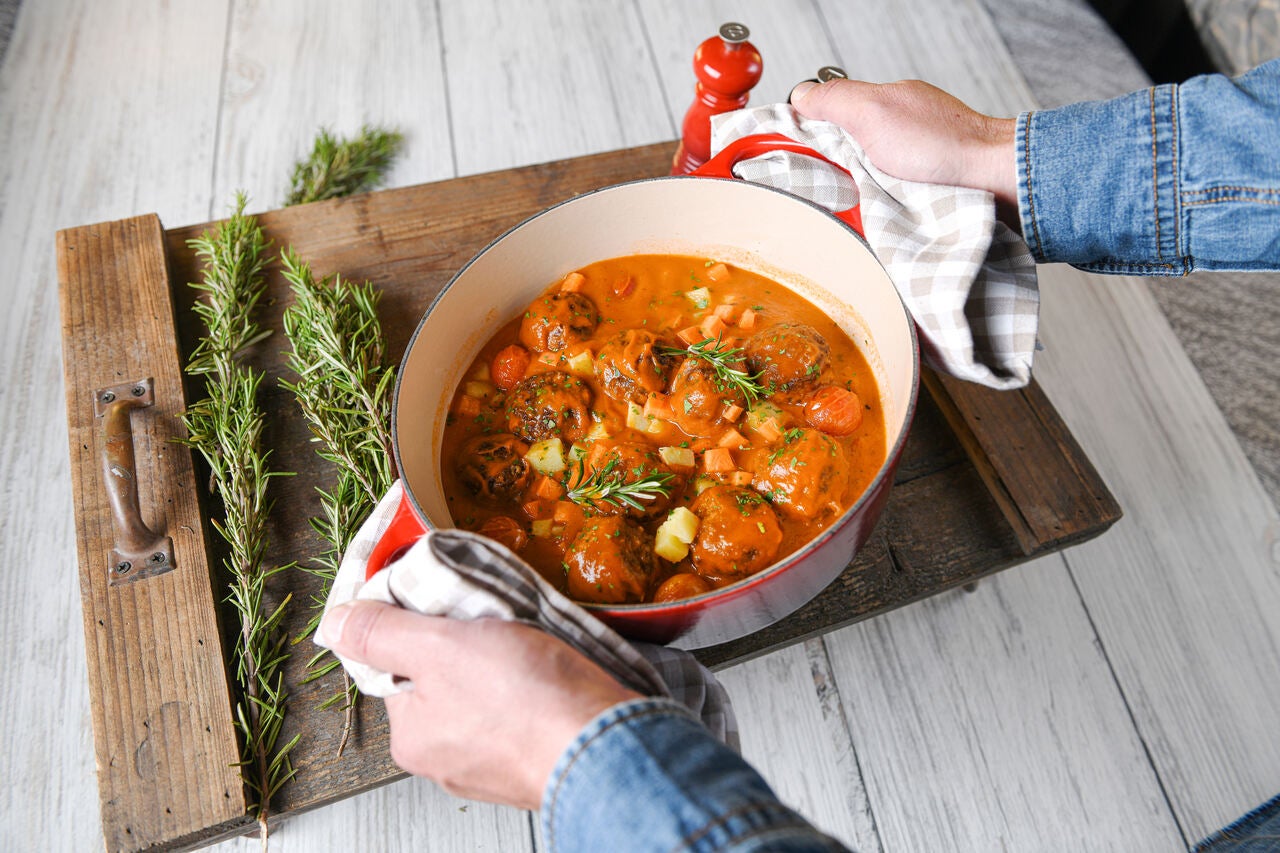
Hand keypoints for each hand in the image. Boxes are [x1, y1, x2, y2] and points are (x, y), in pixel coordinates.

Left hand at [322, 601, 640, 808]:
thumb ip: (384, 632)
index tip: (449, 603)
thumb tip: (335, 623)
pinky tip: (553, 672)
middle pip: (443, 680)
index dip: (420, 625)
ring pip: (487, 696)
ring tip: (530, 643)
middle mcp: (446, 759)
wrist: (610, 746)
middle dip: (469, 645)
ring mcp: (493, 765)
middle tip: (497, 620)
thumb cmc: (527, 702)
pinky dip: (536, 689)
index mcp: (413, 735)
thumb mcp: (440, 647)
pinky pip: (524, 713)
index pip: (398, 665)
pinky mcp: (536, 760)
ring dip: (507, 664)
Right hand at [790, 78, 1018, 223]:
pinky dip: (876, 207)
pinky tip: (876, 214)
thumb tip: (800, 96)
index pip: (828, 114)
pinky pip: (884, 199)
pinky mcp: (920, 191)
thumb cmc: (942, 145)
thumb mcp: (874, 111)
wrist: (991, 181)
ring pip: (861, 178)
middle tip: (825, 183)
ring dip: (853, 192)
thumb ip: (835, 99)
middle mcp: (896, 130)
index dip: (806, 132)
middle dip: (828, 168)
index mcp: (882, 104)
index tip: (790, 153)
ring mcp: (910, 161)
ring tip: (851, 202)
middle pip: (841, 150)